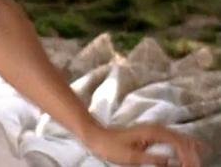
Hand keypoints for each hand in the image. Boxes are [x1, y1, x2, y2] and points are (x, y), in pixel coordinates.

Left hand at [81, 121, 209, 166]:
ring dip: (188, 149)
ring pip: (178, 138)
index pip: (178, 144)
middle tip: (196, 165)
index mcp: (152, 133)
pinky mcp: (149, 134)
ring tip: (197, 159)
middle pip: (181, 139)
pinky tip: (184, 151)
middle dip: (191, 153)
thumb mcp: (132, 157)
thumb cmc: (110, 146)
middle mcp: (155, 128)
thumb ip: (154, 160)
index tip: (191, 166)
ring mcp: (152, 130)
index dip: (188, 156)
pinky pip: (171, 138)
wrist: (95, 136)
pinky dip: (180, 145)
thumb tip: (172, 163)